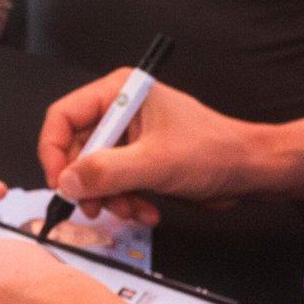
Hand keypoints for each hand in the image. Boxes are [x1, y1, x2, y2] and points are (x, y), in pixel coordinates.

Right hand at [38, 73, 262, 225]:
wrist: (249, 171)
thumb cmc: (214, 151)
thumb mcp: (155, 163)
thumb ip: (107, 172)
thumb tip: (66, 180)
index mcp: (120, 93)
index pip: (64, 116)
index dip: (54, 151)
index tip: (60, 183)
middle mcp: (120, 111)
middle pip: (75, 148)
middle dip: (87, 182)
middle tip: (95, 207)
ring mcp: (129, 137)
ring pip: (93, 171)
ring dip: (109, 197)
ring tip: (131, 210)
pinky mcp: (139, 160)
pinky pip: (114, 183)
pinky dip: (125, 201)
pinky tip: (146, 210)